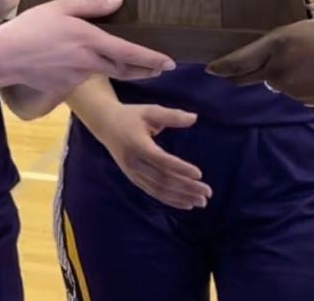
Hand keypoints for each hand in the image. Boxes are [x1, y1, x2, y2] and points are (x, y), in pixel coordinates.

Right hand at [0, 0, 174, 92]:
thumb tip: (118, 1)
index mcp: (90, 41)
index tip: (170, 63)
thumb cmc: (31, 26)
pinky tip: (72, 59)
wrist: (4, 56)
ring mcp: (78, 78)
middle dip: (144, 70)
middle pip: (124, 70)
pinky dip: (86, 70)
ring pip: (102, 72)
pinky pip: (83, 77)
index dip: (152, 59)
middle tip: (159, 68)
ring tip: (111, 55)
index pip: (130, 53)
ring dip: (113, 67)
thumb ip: (92, 6)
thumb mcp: (61, 7)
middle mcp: (88, 63)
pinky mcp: (66, 88)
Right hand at [95, 104, 209, 209]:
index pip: (162, 160)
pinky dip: (170, 199)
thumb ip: (172, 116)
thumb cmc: (131, 116)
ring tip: (201, 202)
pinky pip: (153, 192)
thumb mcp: (150, 111)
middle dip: (186, 187)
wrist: (105, 125)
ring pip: (159, 190)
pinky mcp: (134, 179)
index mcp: (138, 145)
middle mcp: (134, 163)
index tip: (199, 174)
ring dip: (181, 197)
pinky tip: (186, 203)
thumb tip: (195, 117)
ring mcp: (133, 173)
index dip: (180, 168)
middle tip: (207, 193)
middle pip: (163, 179)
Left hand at [206, 2, 313, 105]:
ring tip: (293, 63)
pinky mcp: (306, 101)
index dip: (223, 65)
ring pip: (274, 82)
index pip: (240, 59)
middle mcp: (279, 69)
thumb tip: (307, 11)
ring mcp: (292, 88)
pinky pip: (292, 89)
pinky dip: (294, 82)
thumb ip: (311, 12)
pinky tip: (310, 73)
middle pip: (249, 76)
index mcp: (279, 45)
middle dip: (237, 74)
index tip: (210, 67)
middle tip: (229, 71)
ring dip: (274, 74)